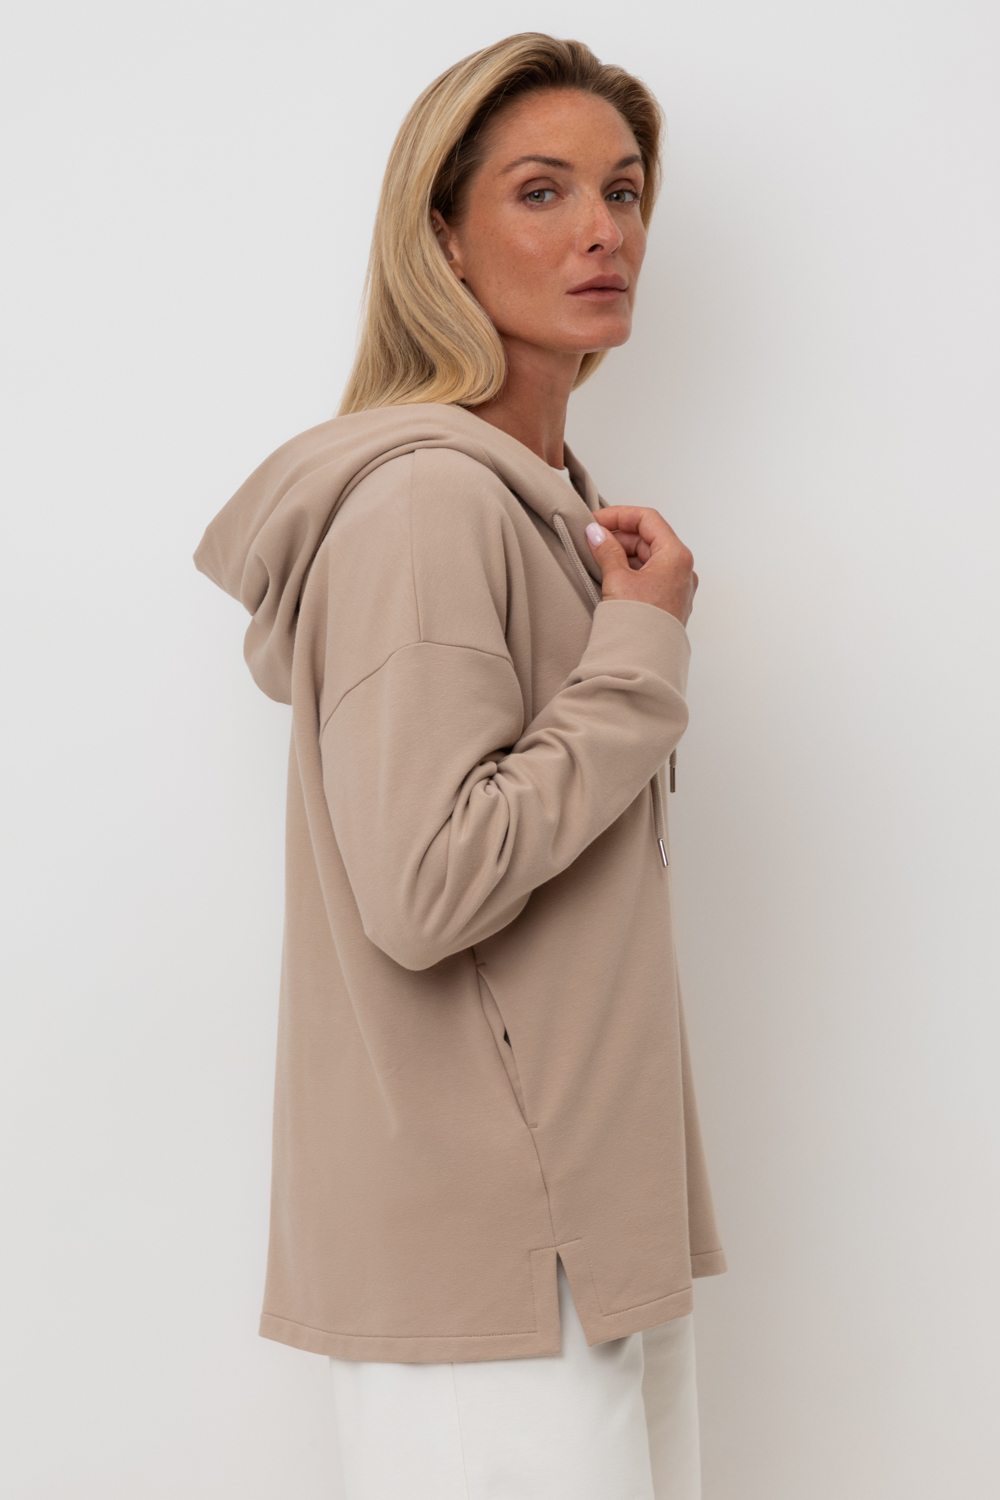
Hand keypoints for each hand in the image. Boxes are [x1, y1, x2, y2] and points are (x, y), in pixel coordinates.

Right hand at [585, 506, 697, 624]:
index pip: (648, 519)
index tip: (597, 520)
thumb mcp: (618, 579)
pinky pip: (649, 575)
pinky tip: (610, 574)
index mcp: (676, 556)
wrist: (646, 661)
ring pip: (648, 557)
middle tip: (592, 539)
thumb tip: (596, 532)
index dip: (620, 515)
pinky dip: (630, 569)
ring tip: (597, 558)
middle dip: (619, 536)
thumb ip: (606, 550)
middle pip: (649, 538)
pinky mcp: (668, 601)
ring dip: (623, 553)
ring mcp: (677, 586)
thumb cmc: (640, 624)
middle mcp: (682, 569)